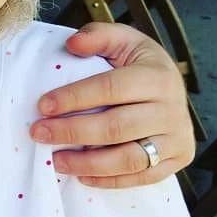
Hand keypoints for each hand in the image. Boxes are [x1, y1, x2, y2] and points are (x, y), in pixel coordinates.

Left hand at [30, 23, 192, 186]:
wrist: (171, 88)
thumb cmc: (136, 63)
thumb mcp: (121, 39)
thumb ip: (97, 36)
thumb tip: (73, 44)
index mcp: (157, 76)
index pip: (111, 88)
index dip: (74, 98)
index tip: (42, 106)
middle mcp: (172, 109)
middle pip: (117, 127)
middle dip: (72, 132)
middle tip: (38, 134)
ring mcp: (177, 138)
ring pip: (129, 158)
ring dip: (87, 163)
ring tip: (56, 161)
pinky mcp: (178, 160)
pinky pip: (141, 177)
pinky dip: (109, 180)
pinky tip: (81, 175)